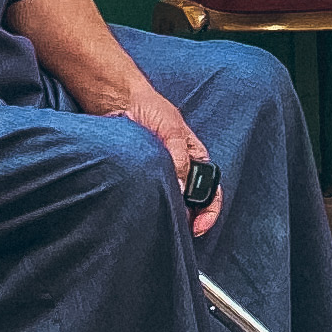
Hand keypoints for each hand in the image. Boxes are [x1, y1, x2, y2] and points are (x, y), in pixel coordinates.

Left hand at [123, 92, 217, 236]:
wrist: (121, 102)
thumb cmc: (151, 109)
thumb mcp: (171, 130)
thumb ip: (178, 157)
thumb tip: (180, 188)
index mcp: (195, 158)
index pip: (211, 191)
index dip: (209, 212)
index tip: (197, 227)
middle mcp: (181, 169)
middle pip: (191, 203)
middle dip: (188, 218)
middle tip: (176, 229)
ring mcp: (161, 174)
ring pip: (170, 201)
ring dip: (168, 212)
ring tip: (159, 222)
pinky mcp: (141, 176)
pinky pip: (149, 197)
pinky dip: (149, 206)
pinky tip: (143, 211)